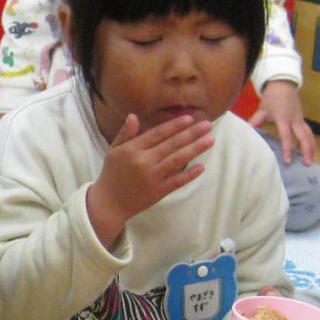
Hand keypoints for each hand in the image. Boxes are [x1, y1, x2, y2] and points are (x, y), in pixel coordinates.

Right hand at [85, 112, 213, 249]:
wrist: (108, 203)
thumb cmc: (111, 174)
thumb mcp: (113, 151)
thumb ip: (125, 133)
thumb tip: (133, 115)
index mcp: (133, 149)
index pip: (158, 133)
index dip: (175, 125)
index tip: (190, 118)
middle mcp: (144, 161)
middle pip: (172, 144)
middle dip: (192, 133)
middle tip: (208, 125)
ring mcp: (152, 177)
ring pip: (178, 160)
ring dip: (196, 149)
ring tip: (210, 140)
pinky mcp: (158, 192)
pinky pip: (177, 181)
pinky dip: (190, 174)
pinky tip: (202, 166)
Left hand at [249, 80, 317, 164]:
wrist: (283, 84)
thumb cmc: (272, 96)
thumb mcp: (262, 108)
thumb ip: (256, 120)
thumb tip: (247, 129)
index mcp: (284, 119)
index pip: (287, 137)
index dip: (287, 149)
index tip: (288, 161)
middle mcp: (295, 120)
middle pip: (304, 137)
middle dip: (307, 151)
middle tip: (307, 164)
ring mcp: (300, 119)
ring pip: (309, 135)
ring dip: (311, 147)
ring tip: (311, 160)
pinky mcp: (302, 118)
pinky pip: (308, 131)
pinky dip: (310, 141)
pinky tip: (308, 150)